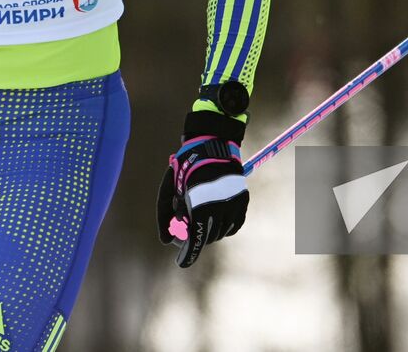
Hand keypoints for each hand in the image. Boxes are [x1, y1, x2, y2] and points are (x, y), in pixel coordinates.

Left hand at [156, 110, 248, 267]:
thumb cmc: (185, 167)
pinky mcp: (242, 201)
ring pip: (221, 233)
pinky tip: (214, 219)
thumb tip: (165, 240)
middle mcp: (220, 208)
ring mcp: (234, 205)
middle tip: (185, 232)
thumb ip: (165, 215)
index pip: (195, 240)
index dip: (188, 254)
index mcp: (201, 206)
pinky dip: (224, 227)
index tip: (181, 262)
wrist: (212, 145)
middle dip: (195, 238)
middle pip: (207, 238)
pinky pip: (234, 225)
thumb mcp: (169, 189)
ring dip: (209, 232)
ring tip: (199, 217)